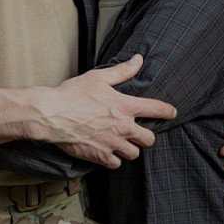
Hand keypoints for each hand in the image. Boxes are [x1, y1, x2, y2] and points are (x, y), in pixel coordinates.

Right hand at [37, 55, 176, 168]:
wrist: (52, 114)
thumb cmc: (73, 93)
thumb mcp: (98, 77)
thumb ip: (122, 71)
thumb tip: (139, 59)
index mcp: (125, 106)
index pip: (156, 109)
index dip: (167, 111)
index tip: (172, 112)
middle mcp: (123, 127)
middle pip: (149, 139)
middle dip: (146, 135)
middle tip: (138, 131)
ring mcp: (112, 144)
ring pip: (134, 154)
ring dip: (130, 148)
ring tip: (121, 142)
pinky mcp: (100, 156)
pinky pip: (116, 164)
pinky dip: (114, 159)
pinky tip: (108, 150)